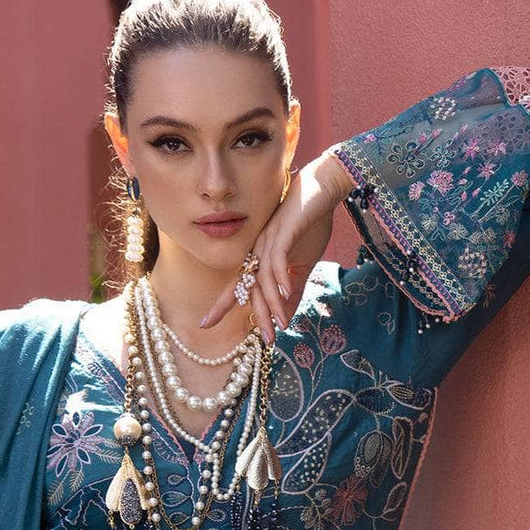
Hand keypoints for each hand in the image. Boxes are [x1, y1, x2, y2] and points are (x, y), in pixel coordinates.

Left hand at [200, 151, 354, 339]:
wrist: (324, 188)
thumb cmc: (310, 224)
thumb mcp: (302, 265)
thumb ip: (292, 289)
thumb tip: (285, 314)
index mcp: (258, 257)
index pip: (238, 285)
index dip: (222, 304)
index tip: (205, 324)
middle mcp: (258, 250)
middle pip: (250, 287)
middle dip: (258, 316)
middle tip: (265, 340)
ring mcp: (269, 240)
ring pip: (264, 278)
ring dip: (272, 303)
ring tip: (281, 325)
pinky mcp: (284, 230)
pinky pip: (278, 258)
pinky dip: (280, 276)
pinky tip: (285, 293)